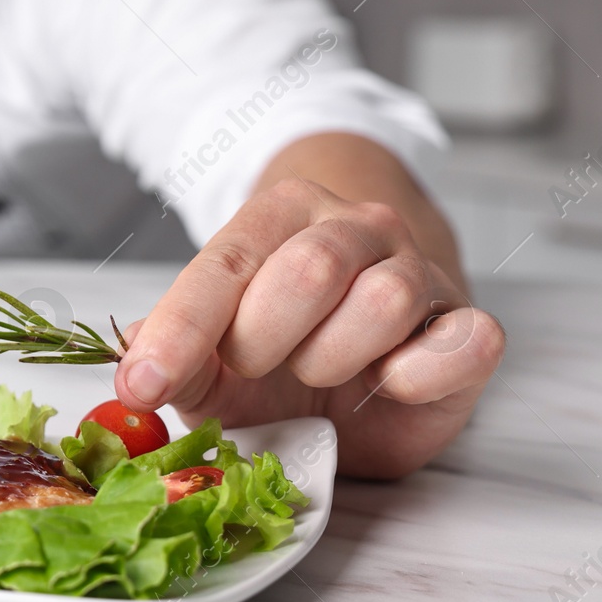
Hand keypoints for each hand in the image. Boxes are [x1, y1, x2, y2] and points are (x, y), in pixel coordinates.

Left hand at [114, 177, 504, 477]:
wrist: (365, 368)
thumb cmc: (279, 355)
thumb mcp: (211, 360)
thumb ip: (174, 356)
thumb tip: (132, 367)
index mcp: (279, 215)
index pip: (224, 263)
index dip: (180, 330)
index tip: (143, 385)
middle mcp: (354, 228)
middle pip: (309, 268)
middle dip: (263, 338)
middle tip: (252, 367)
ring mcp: (418, 270)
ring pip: (384, 300)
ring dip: (334, 358)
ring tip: (318, 373)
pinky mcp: (469, 325)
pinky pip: (467, 340)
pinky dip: (421, 373)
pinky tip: (389, 384)